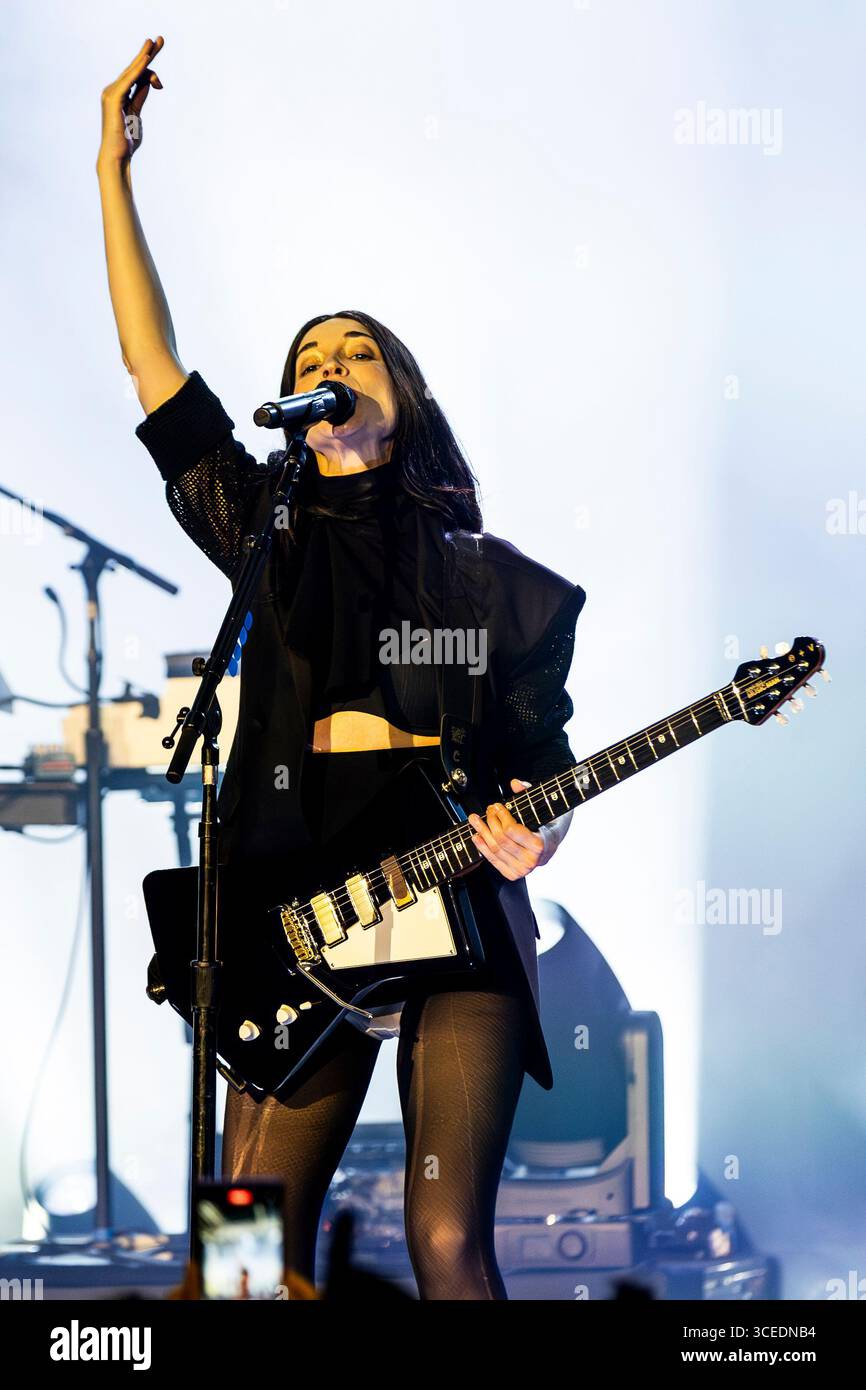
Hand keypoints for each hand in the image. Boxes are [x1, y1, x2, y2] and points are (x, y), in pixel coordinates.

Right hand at [98, 36, 164, 167]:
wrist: (117, 156)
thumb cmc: (126, 140)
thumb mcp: (136, 114)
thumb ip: (141, 96)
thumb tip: (150, 81)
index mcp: (118, 94)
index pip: (135, 74)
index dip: (147, 61)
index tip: (158, 49)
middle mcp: (112, 90)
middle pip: (133, 68)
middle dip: (148, 53)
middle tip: (160, 39)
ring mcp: (111, 93)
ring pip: (132, 72)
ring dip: (145, 57)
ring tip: (155, 43)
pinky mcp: (113, 98)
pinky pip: (129, 80)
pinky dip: (138, 69)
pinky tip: (147, 60)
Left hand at [468, 778, 553, 880]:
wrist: (554, 844)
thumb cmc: (549, 823)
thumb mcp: (544, 806)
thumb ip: (529, 793)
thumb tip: (515, 783)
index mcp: (541, 844)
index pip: (511, 830)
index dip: (501, 816)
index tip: (497, 806)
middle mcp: (532, 860)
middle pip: (501, 839)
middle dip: (491, 821)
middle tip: (489, 810)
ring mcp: (522, 870)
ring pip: (495, 849)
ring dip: (482, 832)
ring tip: (474, 820)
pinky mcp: (513, 874)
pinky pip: (493, 860)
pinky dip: (482, 847)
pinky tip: (477, 835)